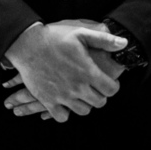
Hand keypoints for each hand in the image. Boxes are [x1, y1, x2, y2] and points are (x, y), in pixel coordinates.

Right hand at [1, 20, 127, 121]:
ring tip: (80, 94)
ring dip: (84, 103)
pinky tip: (64, 102)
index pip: (111, 89)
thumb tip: (124, 44)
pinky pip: (62, 117)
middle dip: (99, 95)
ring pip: (83, 111)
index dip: (112, 86)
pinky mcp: (48, 100)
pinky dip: (65, 112)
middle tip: (93, 87)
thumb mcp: (80, 33)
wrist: (26, 44)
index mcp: (87, 71)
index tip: (107, 82)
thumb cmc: (54, 37)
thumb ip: (104, 39)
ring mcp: (62, 96)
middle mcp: (77, 87)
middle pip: (99, 102)